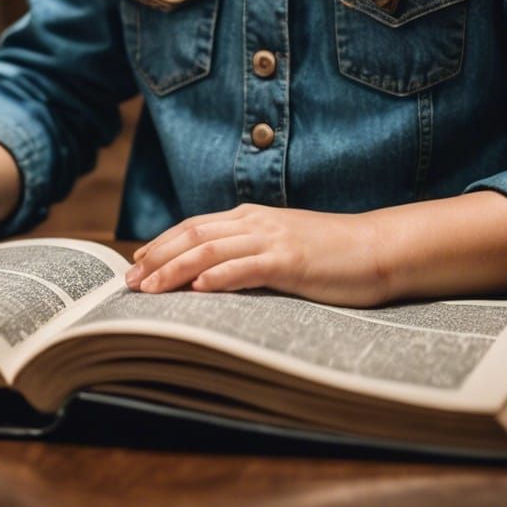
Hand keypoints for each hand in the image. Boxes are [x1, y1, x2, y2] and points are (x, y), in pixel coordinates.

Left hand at [123, 203, 392, 306]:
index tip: (136, 263)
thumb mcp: (282, 248)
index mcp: (251, 218)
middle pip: (193, 234)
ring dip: (175, 269)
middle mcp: (255, 222)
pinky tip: (199, 289)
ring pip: (211, 249)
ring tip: (149, 288)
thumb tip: (211, 276)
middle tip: (128, 281)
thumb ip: (249, 253)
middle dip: (157, 257)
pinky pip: (247, 267)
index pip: (194, 226)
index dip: (161, 244)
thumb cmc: (330, 255)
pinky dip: (219, 276)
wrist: (377, 249)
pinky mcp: (291, 261)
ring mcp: (273, 239)